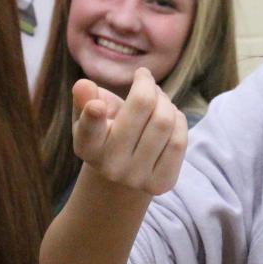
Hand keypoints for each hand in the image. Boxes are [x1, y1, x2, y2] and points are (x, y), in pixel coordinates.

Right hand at [71, 69, 186, 195]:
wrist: (122, 171)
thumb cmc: (105, 131)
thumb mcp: (88, 113)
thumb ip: (84, 98)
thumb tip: (83, 85)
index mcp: (87, 146)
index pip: (90, 130)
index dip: (93, 117)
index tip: (97, 105)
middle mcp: (110, 166)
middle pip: (142, 106)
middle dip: (147, 86)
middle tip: (145, 79)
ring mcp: (136, 178)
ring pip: (164, 121)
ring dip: (165, 101)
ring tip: (158, 98)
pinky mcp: (161, 184)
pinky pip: (179, 141)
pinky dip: (178, 120)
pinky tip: (170, 116)